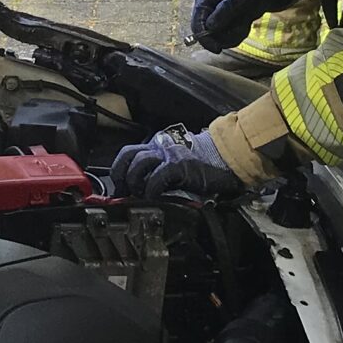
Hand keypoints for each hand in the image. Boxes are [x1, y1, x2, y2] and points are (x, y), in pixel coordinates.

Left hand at [110, 127, 243, 200]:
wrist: (225, 159)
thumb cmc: (201, 166)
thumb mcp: (173, 165)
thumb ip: (157, 172)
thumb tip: (137, 192)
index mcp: (156, 146)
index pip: (128, 153)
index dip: (118, 170)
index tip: (118, 188)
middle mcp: (160, 147)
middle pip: (128, 155)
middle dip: (122, 176)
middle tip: (125, 193)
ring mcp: (169, 154)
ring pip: (139, 163)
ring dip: (135, 182)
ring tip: (141, 195)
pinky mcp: (179, 165)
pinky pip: (157, 176)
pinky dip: (152, 189)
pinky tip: (155, 197)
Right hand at [190, 0, 295, 51]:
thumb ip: (224, 11)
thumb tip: (210, 28)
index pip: (197, 24)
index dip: (204, 39)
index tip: (217, 49)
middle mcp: (206, 9)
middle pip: (208, 35)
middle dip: (226, 35)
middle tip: (243, 26)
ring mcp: (215, 18)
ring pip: (220, 38)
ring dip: (235, 33)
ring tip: (246, 18)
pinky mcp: (224, 24)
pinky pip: (229, 37)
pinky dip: (239, 32)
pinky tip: (246, 21)